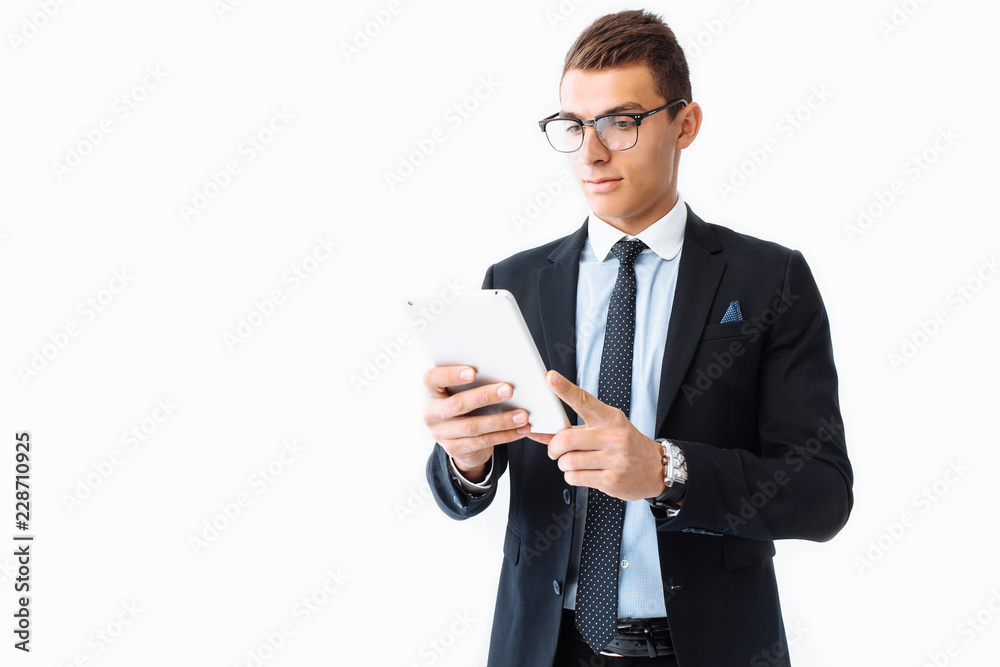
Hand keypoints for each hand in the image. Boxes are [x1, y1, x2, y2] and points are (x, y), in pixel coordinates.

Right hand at [423, 365, 531, 482]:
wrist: (458, 438)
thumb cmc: (464, 405)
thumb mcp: (461, 391)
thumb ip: (473, 382)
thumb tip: (504, 371)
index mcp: (431, 392)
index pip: (431, 379)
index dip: (450, 375)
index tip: (473, 372)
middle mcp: (432, 413)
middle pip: (457, 404)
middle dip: (484, 396)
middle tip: (508, 390)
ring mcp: (441, 434)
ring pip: (473, 426)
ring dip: (501, 420)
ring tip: (523, 415)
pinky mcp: (455, 449)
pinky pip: (483, 442)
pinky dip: (505, 435)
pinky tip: (520, 429)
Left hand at [528, 370, 665, 500]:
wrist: (656, 468)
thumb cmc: (626, 444)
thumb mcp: (606, 428)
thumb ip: (575, 428)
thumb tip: (541, 429)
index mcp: (610, 418)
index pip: (584, 400)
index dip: (565, 389)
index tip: (551, 377)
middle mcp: (613, 437)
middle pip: (566, 439)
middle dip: (554, 447)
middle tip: (556, 450)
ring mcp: (614, 460)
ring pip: (567, 461)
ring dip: (564, 464)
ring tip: (575, 462)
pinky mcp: (611, 481)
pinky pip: (574, 477)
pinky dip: (572, 476)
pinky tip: (585, 472)